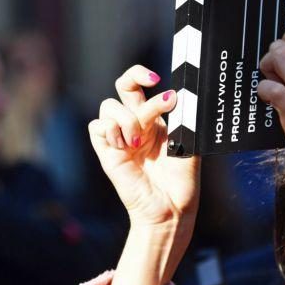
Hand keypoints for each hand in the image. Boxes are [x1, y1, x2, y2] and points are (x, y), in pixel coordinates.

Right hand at [88, 66, 200, 284]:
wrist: (172, 208)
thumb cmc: (182, 180)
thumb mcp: (187, 143)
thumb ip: (181, 118)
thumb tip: (179, 93)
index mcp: (153, 120)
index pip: (140, 87)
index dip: (142, 75)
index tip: (156, 79)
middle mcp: (135, 123)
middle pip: (122, 86)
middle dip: (133, 76)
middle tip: (152, 82)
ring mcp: (119, 136)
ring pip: (109, 106)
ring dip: (127, 118)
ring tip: (138, 141)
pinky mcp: (106, 152)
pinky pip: (97, 127)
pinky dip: (111, 131)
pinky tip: (125, 146)